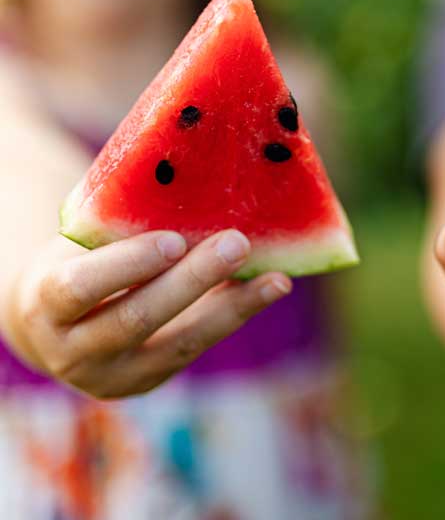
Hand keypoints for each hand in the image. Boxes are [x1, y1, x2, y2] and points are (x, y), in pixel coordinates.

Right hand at [5, 230, 291, 398]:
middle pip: (138, 319)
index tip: (174, 240)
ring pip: (180, 343)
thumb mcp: (78, 246)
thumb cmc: (72, 264)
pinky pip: (197, 347)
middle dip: (193, 281)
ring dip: (232, 307)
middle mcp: (74, 352)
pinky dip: (234, 316)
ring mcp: (114, 376)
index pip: (82, 288)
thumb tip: (191, 187)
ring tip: (276, 280)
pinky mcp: (150, 381)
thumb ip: (117, 229)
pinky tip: (268, 290)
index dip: (129, 265)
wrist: (52, 326)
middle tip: (237, 244)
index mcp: (45, 306)